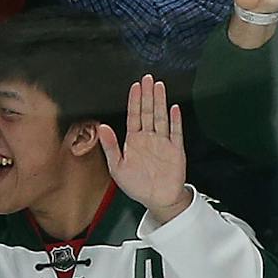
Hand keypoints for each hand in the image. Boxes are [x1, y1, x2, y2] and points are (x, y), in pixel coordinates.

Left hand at [96, 75, 190, 222]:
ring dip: (160, 102)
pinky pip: (176, 132)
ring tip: (159, 86)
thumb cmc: (136, 185)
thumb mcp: (117, 167)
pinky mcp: (175, 150)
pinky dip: (175, 120)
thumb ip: (110, 146)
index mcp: (134, 141)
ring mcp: (163, 142)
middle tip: (147, 78)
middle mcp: (148, 138)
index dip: (134, 101)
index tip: (135, 86)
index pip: (133, 116)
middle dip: (147, 95)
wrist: (157, 199)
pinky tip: (174, 108)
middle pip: (148, 112)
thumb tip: (102, 127)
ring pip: (161, 117)